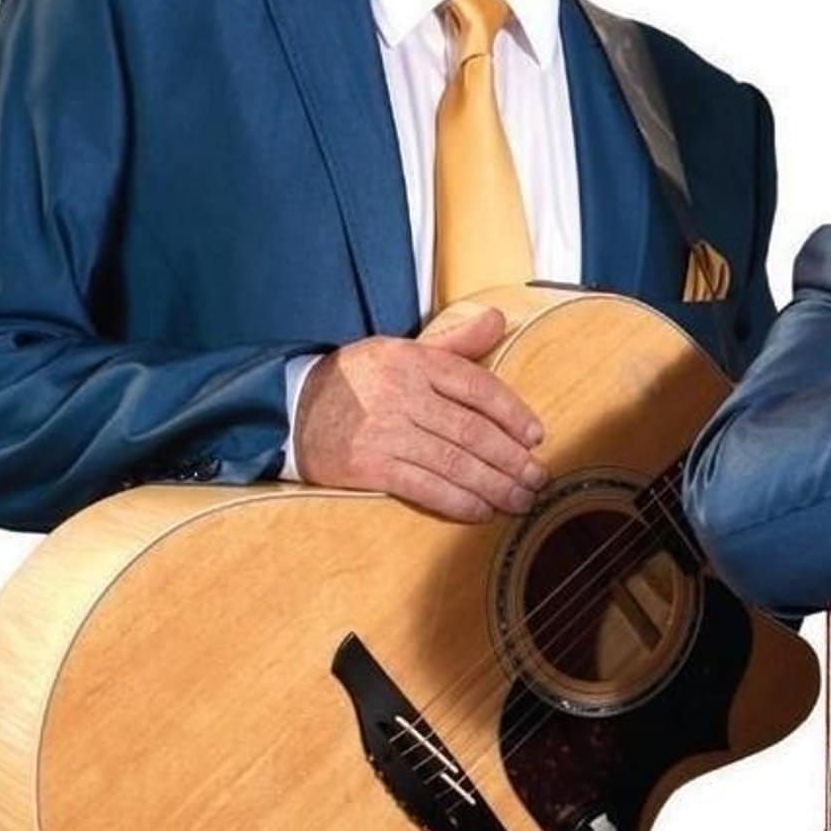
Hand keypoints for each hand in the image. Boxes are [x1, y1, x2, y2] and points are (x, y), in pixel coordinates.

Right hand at [293, 305, 547, 522]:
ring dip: (494, 486)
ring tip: (520, 500)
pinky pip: (425, 487)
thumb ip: (454, 341)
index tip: (536, 437)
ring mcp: (384, 431)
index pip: (477, 386)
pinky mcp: (368, 466)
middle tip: (538, 478)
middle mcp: (402, 393)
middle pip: (471, 430)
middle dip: (511, 459)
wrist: (291, 410)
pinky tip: (482, 511)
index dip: (512, 413)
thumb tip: (499, 319)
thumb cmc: (358, 381)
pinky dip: (459, 502)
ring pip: (454, 462)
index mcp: (414, 360)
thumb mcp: (402, 350)